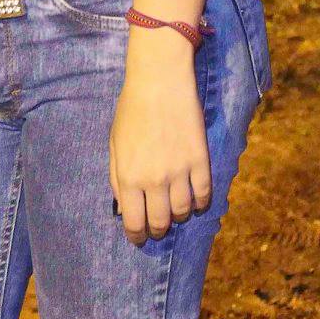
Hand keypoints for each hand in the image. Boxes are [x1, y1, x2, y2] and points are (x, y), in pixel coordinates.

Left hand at [108, 33, 211, 244]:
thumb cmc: (131, 110)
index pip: (134, 222)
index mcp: (128, 176)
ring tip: (175, 210)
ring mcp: (180, 172)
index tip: (138, 236)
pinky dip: (200, 203)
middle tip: (157, 225)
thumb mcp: (115, 143)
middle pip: (161, 222)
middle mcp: (154, 179)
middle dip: (158, 228)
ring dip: (179, 216)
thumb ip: (117, 178)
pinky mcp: (200, 161)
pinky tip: (195, 200)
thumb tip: (124, 208)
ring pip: (184, 212)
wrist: (160, 82)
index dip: (137, 235)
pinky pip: (204, 195)